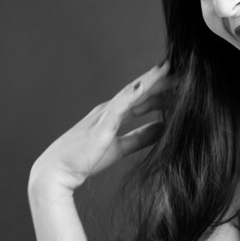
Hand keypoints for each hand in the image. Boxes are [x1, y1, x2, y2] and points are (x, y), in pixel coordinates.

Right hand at [30, 62, 171, 195]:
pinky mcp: (101, 121)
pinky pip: (120, 103)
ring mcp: (105, 112)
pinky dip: (133, 92)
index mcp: (113, 114)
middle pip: (141, 90)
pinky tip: (146, 84)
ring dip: (151, 79)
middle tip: (183, 71)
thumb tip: (163, 129)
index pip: (142, 98)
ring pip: (133, 91)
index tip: (179, 83)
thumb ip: (141, 137)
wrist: (56, 172)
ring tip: (169, 68)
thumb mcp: (121, 147)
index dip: (160, 90)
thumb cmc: (85, 160)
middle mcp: (110, 108)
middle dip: (161, 81)